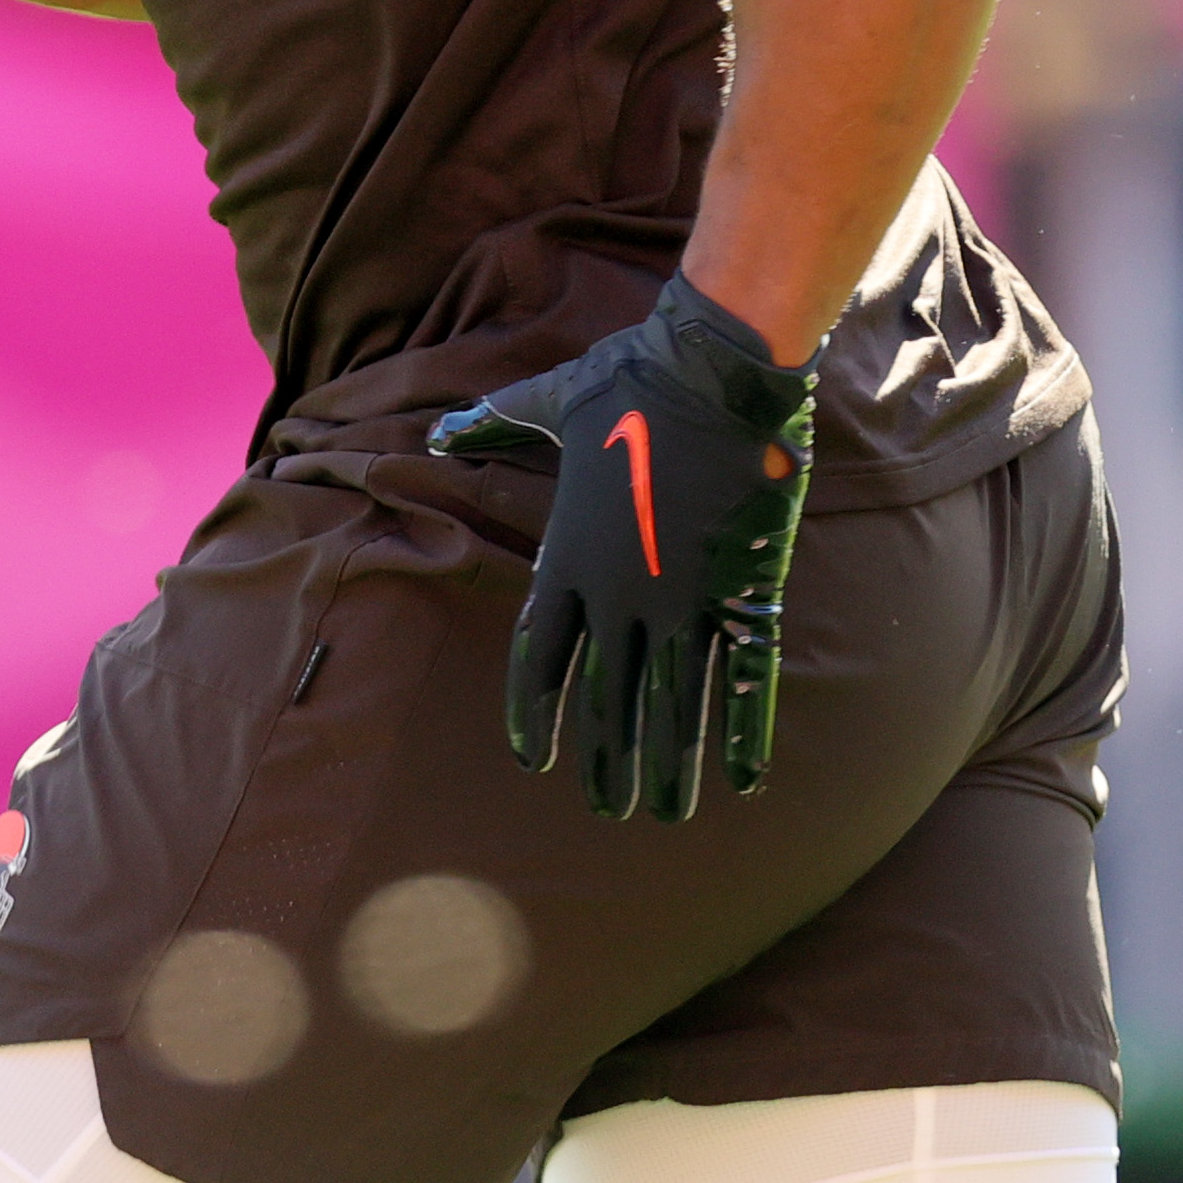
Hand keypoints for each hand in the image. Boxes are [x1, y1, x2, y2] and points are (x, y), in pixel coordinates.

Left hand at [430, 277, 817, 821]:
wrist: (715, 368)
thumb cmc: (630, 380)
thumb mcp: (551, 403)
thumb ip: (494, 424)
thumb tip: (437, 429)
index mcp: (569, 557)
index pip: (540, 658)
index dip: (537, 713)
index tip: (535, 760)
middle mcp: (621, 594)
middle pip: (607, 700)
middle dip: (607, 760)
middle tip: (608, 809)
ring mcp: (685, 600)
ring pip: (673, 707)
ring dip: (669, 766)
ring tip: (662, 814)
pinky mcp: (746, 592)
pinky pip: (745, 680)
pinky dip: (746, 733)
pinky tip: (745, 782)